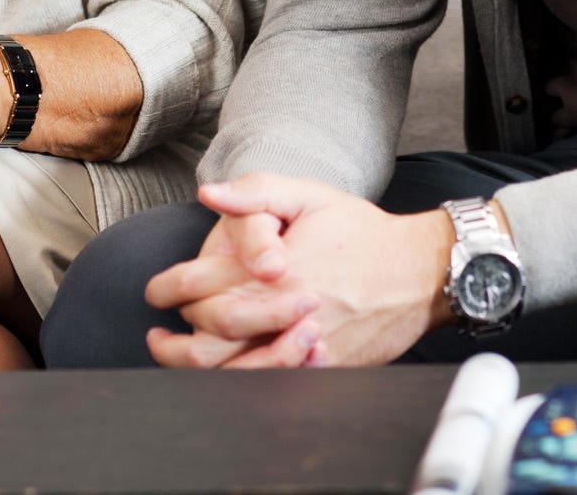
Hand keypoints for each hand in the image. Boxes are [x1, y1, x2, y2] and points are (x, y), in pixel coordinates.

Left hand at [144, 173, 452, 369]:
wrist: (420, 273)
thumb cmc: (362, 231)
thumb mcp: (310, 194)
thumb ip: (256, 192)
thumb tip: (209, 194)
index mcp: (276, 268)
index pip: (204, 288)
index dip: (170, 290)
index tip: (155, 293)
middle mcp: (286, 311)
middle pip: (213, 335)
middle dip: (175, 341)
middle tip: (157, 336)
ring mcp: (306, 345)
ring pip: (237, 371)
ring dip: (198, 369)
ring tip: (178, 357)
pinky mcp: (324, 368)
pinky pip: (273, 384)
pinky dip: (243, 382)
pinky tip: (227, 372)